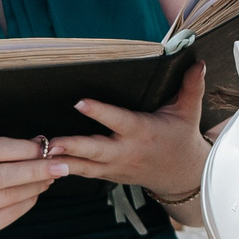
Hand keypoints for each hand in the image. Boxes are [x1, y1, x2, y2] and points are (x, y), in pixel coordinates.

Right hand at [0, 137, 67, 238]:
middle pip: (0, 174)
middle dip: (35, 169)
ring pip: (6, 196)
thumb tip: (40, 143)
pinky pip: (7, 216)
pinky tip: (37, 194)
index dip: (23, 147)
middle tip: (61, 165)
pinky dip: (26, 203)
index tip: (46, 147)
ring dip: (34, 186)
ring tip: (51, 178)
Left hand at [47, 66, 207, 202]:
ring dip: (62, 162)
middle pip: (96, 150)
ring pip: (85, 167)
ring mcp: (115, 167)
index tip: (79, 103)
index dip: (99, 112)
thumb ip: (191, 87)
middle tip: (52, 143)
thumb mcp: (189, 113)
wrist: (183, 176)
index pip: (118, 120)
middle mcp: (126, 151)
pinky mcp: (108, 175)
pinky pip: (84, 173)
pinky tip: (43, 165)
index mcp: (142, 132)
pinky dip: (64, 170)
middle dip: (74, 147)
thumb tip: (199, 62)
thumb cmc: (182, 138)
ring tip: (40, 155)